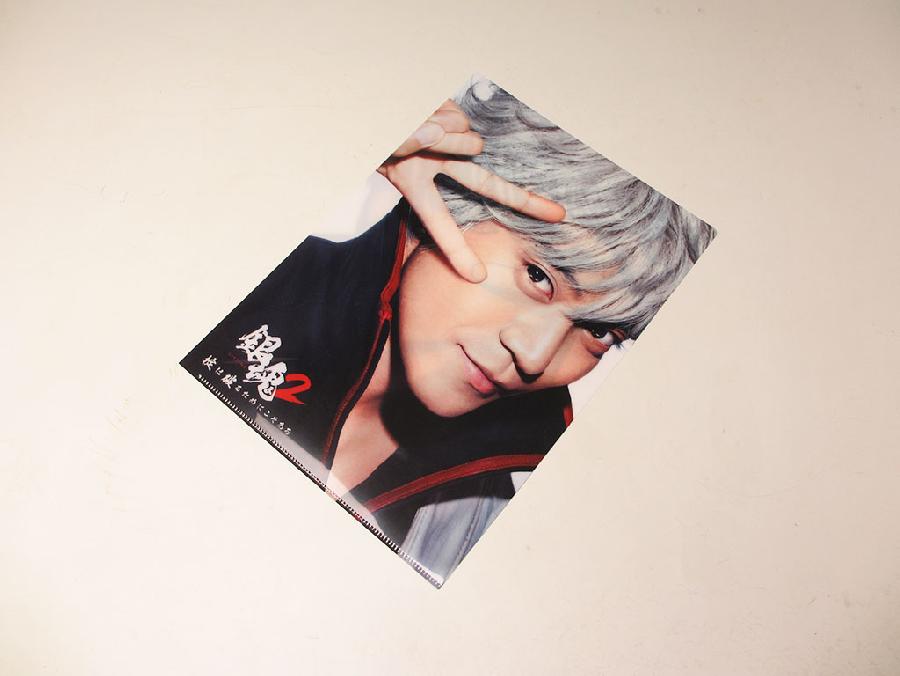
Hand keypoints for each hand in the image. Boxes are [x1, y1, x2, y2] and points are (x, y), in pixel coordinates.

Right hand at [378, 99, 565, 282]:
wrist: (364, 99)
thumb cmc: (367, 131)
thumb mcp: (378, 146)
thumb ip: (410, 141)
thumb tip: (445, 131)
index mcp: (415, 185)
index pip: (438, 223)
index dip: (457, 251)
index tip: (477, 278)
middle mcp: (436, 165)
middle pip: (485, 183)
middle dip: (522, 199)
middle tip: (558, 214)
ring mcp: (446, 138)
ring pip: (467, 143)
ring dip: (442, 135)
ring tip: (412, 124)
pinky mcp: (451, 110)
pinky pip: (456, 118)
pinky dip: (437, 112)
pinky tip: (420, 108)